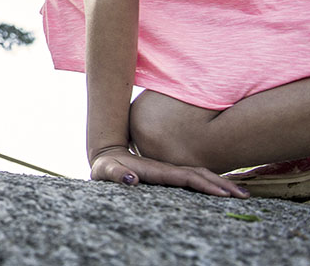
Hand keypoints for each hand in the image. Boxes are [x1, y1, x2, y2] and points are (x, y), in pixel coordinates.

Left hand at [90, 146, 249, 198]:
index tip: (223, 193)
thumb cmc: (107, 167)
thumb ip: (116, 175)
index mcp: (156, 170)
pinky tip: (225, 190)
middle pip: (200, 175)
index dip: (205, 184)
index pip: (186, 177)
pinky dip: (211, 183)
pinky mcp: (170, 175)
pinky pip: (195, 178)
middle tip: (244, 196)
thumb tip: (132, 180)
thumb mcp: (106, 171)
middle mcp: (167, 169)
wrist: (107, 155)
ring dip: (221, 183)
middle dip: (222, 184)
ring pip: (200, 175)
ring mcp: (170, 171)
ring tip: (243, 194)